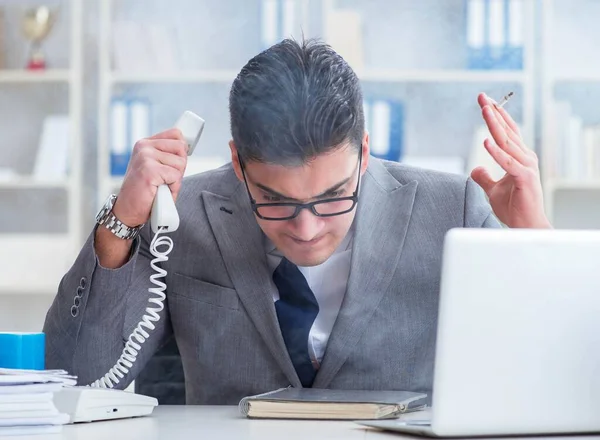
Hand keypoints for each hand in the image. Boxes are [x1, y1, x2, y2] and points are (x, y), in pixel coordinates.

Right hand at [112, 128, 187, 226]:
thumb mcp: (156, 167)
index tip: (173, 164)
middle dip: (179, 167)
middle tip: (165, 179)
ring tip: (161, 186)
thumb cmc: (145, 191)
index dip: (181, 151)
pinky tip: (160, 191)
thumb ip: (169, 155)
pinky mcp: (149, 170)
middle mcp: (144, 147)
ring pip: (180, 163)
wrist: (128, 210)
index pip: (176, 134)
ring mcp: (145, 157)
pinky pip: (176, 176)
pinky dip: (172, 188)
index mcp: (146, 143)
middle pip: (181, 148)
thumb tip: (187, 147)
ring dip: (175, 180)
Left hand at [470, 93, 551, 228]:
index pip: (507, 131)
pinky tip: (486, 141)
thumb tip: (475, 169)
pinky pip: (508, 163)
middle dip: (494, 113)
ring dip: (495, 125)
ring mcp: (526, 167)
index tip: (485, 101)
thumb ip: (484, 177)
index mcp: (519, 157)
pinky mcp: (525, 178)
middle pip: (507, 131)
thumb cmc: (514, 208)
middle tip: (482, 97)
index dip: (497, 115)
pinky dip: (497, 152)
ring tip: (484, 110)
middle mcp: (525, 158)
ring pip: (507, 142)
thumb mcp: (493, 190)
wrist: (526, 226)